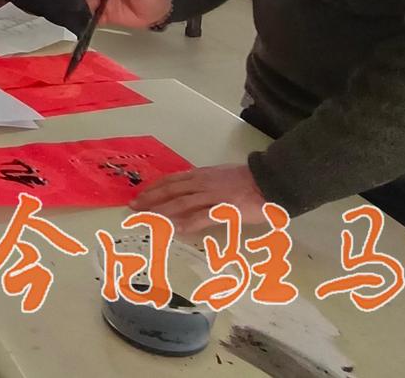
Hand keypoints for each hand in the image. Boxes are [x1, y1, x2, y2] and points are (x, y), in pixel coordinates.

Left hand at [131, 164, 268, 234]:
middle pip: (171, 191)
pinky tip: (176, 229)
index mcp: (202, 174)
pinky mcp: (225, 209)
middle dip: (150, 199)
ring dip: (162, 211)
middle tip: (133, 208)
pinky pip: (203, 216)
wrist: (271, 180)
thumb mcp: (222, 175)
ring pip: (181, 203)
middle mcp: (203, 183)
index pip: (172, 180)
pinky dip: (188, 223)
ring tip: (147, 219)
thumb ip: (205, 182)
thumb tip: (189, 190)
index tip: (140, 195)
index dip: (154, 188)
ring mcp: (213, 195)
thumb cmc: (249, 180)